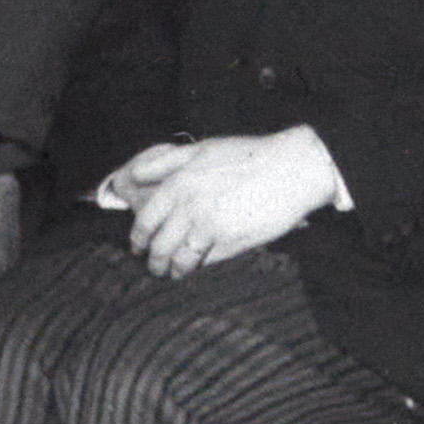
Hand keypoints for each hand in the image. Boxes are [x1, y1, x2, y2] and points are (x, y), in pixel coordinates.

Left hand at [113, 131, 341, 279]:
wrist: (291, 169)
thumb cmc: (248, 156)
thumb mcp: (202, 150)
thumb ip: (165, 163)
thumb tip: (132, 175)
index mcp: (179, 183)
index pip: (145, 221)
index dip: (138, 238)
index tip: (138, 246)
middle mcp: (189, 207)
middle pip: (158, 246)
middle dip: (153, 260)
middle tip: (154, 265)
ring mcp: (209, 227)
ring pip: (178, 261)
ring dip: (172, 270)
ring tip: (173, 273)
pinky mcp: (230, 242)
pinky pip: (203, 263)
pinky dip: (197, 268)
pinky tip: (197, 268)